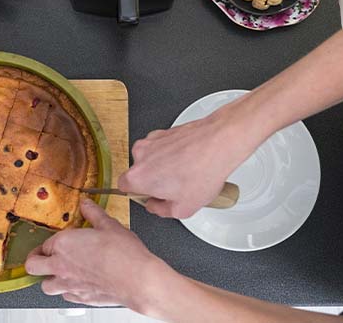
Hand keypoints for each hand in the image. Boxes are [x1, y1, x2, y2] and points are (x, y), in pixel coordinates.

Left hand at [25, 199, 166, 310]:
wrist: (137, 280)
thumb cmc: (124, 254)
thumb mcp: (109, 225)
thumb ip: (94, 214)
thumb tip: (86, 205)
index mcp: (64, 244)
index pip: (46, 243)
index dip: (53, 240)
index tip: (61, 239)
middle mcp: (61, 266)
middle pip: (33, 266)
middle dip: (36, 260)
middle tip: (42, 256)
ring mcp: (69, 285)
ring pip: (45, 286)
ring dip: (49, 278)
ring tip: (58, 272)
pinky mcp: (80, 299)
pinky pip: (65, 296)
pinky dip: (67, 290)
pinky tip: (77, 284)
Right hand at [119, 101, 266, 218]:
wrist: (219, 142)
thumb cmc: (203, 171)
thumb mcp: (183, 209)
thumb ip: (161, 211)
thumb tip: (156, 206)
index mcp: (138, 177)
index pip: (123, 188)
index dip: (139, 195)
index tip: (152, 197)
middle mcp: (140, 155)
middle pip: (139, 172)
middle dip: (154, 181)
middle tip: (175, 188)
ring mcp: (151, 141)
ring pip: (151, 159)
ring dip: (163, 167)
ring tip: (186, 173)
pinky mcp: (164, 131)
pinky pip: (162, 147)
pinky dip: (172, 154)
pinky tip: (189, 161)